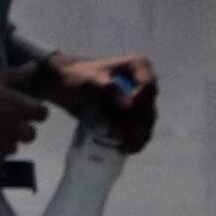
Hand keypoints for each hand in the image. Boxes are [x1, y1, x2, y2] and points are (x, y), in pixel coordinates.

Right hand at [0, 70, 53, 167]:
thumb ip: (18, 73)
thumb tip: (36, 65)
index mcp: (21, 108)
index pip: (42, 114)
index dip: (33, 111)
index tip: (20, 109)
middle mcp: (17, 129)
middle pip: (30, 134)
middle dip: (20, 129)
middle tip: (1, 122)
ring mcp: (3, 147)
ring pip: (13, 148)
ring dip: (5, 143)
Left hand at [40, 53, 158, 152]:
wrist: (65, 86)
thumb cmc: (77, 78)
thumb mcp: (90, 80)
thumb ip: (108, 89)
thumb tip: (128, 106)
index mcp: (139, 67)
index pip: (149, 88)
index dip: (140, 103)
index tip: (122, 111)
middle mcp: (144, 84)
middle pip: (149, 109)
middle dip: (135, 124)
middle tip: (114, 133)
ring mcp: (140, 102)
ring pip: (147, 123)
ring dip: (136, 136)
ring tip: (119, 145)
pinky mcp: (133, 116)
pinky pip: (141, 131)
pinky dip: (135, 142)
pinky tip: (123, 149)